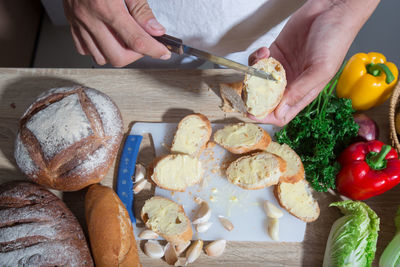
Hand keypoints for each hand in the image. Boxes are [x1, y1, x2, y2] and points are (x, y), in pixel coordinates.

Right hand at [63, 0, 170, 66]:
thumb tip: (155, 30)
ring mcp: (79, 22)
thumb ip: (141, 10)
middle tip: (144, 45)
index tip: (163, 53)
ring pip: (101, 58)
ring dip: (118, 54)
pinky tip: (108, 40)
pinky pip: (84, 50)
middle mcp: (91, 18)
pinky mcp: (72, 23)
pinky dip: (99, 50)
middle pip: (118, 57)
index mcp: (107, 7)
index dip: (154, 50)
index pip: (136, 40)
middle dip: (135, 56)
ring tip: (125, 41)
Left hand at [248, 0, 379, 125]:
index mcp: (303, 93)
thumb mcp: (321, 69)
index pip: (281, 114)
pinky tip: (264, 51)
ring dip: (253, 76)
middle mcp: (291, 83)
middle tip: (247, 90)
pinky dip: (256, 58)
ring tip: (261, 63)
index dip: (266, 117)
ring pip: (258, 82)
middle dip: (253, 98)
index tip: (253, 113)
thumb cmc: (335, 39)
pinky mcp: (274, 53)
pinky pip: (258, 63)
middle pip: (265, 100)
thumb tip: (280, 112)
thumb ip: (300, 91)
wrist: (331, 10)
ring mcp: (281, 69)